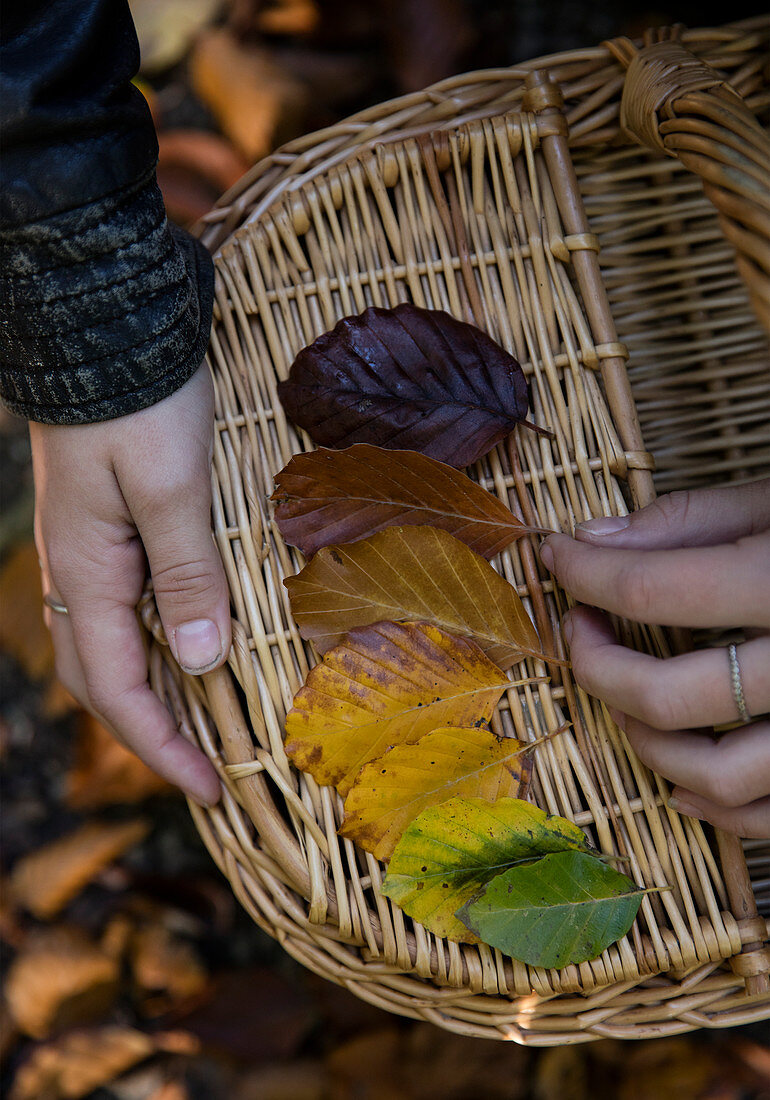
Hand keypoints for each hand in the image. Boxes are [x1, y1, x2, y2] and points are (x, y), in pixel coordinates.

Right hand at [30, 363, 229, 805]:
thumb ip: (186, 574)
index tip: (215, 789)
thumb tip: (203, 659)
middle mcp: (76, 573)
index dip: (166, 747)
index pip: (122, 689)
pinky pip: (122, 608)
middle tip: (209, 767)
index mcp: (87, 574)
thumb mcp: (171, 489)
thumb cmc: (139, 402)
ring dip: (152, 692)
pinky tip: (188, 644)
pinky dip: (153, 644)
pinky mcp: (105, 528)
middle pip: (107, 680)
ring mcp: (85, 551)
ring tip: (201, 720)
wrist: (104, 327)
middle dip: (154, 731)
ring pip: (111, 647)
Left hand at [539, 480, 769, 837]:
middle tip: (578, 630)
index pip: (651, 589)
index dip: (583, 575)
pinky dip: (708, 806)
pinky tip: (678, 773)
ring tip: (625, 699)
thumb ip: (687, 521)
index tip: (555, 558)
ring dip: (644, 742)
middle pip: (669, 695)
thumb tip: (590, 542)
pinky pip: (765, 817)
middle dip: (596, 665)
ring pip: (714, 773)